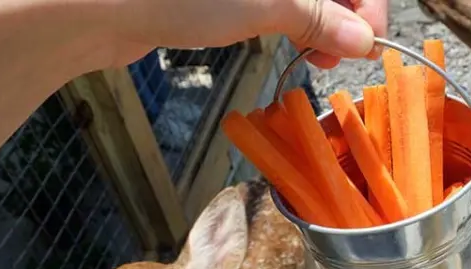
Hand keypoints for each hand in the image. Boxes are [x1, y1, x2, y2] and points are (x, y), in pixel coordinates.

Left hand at [112, 0, 388, 68]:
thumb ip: (320, 18)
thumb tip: (364, 41)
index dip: (367, 5)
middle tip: (338, 58)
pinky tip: (296, 46)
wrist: (102, 3)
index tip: (368, 44)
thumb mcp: (265, 3)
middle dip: (344, 17)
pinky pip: (280, 2)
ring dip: (321, 25)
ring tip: (316, 60)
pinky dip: (294, 23)